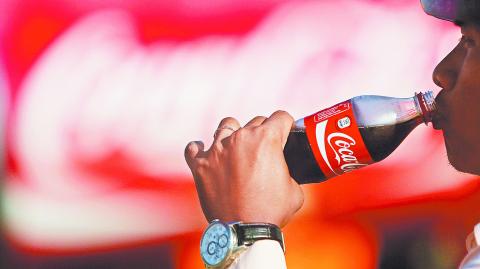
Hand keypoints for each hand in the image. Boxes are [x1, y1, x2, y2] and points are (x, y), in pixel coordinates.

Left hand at [185, 111, 303, 226]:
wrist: (244, 231)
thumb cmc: (272, 211)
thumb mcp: (294, 188)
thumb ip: (290, 170)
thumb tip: (285, 170)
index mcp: (266, 139)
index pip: (281, 117)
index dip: (287, 125)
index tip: (286, 133)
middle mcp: (241, 138)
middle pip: (256, 121)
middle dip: (263, 133)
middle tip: (265, 151)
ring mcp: (217, 150)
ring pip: (226, 125)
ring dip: (234, 133)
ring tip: (236, 147)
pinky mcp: (200, 165)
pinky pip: (193, 148)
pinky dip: (199, 150)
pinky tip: (206, 155)